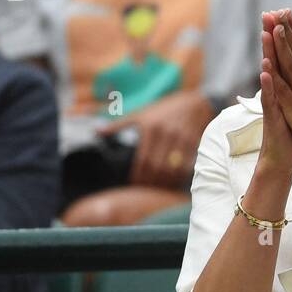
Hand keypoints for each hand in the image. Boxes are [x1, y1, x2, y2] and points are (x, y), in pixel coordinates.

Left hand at [99, 88, 214, 188]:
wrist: (195, 101)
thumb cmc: (164, 109)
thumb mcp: (141, 114)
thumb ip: (119, 125)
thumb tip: (96, 132)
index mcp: (150, 128)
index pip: (143, 159)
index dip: (139, 174)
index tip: (135, 184)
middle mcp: (165, 134)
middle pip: (157, 166)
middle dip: (152, 182)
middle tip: (147, 190)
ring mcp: (181, 138)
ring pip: (172, 168)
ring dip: (166, 182)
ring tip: (160, 189)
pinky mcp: (194, 142)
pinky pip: (186, 165)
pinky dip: (180, 176)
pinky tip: (175, 181)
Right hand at [255, 9, 291, 178]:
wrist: (285, 152)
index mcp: (286, 82)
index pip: (284, 53)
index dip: (283, 33)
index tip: (283, 10)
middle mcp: (277, 89)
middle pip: (274, 57)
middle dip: (271, 37)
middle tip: (268, 14)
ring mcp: (274, 101)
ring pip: (269, 75)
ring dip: (267, 55)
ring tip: (266, 36)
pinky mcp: (273, 116)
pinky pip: (269, 99)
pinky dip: (267, 86)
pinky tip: (266, 73)